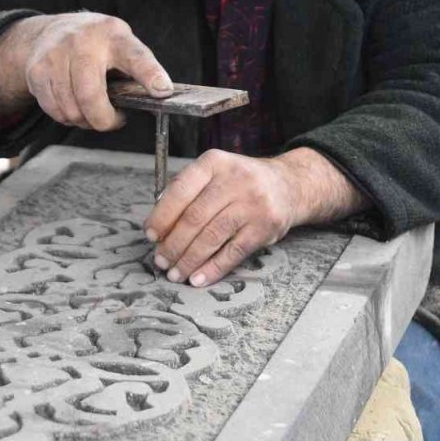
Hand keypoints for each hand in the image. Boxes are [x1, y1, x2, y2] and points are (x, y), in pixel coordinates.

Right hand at [0, 13, 172, 130]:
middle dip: (103, 120)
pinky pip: (54, 111)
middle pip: (90, 96)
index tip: (162, 91)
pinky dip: (66, 117)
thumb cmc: (97, 46)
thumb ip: (138, 71)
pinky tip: (73, 105)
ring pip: (70, 109)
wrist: (51, 31)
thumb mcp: (122, 46)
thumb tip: (160, 98)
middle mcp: (83, 41)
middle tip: (112, 120)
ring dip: (84, 121)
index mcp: (115, 36)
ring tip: (91, 110)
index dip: (150, 75)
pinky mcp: (36, 70)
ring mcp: (56, 54)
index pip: (136, 57)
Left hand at [143, 150, 302, 288]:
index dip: (161, 216)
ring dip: (189, 260)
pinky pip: (233, 253)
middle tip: (161, 260)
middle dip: (173, 244)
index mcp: (214, 163)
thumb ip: (188, 192)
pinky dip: (212, 269)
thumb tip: (158, 227)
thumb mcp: (216, 173)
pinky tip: (198, 278)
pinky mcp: (265, 227)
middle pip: (194, 218)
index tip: (150, 235)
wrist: (289, 185)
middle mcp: (235, 180)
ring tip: (176, 273)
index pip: (180, 190)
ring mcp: (252, 204)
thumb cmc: (241, 182)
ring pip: (211, 238)